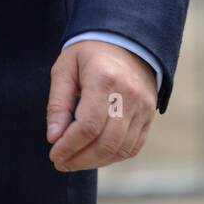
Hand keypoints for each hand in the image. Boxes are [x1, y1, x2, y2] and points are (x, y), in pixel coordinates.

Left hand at [46, 40, 157, 171]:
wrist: (125, 40)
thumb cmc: (89, 53)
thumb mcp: (65, 68)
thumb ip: (58, 103)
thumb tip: (53, 137)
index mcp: (104, 79)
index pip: (88, 127)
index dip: (69, 146)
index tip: (54, 155)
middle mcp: (128, 96)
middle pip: (106, 143)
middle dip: (80, 160)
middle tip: (61, 163)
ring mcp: (143, 107)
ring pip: (120, 149)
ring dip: (95, 162)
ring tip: (75, 161)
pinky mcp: (150, 115)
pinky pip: (133, 147)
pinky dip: (112, 156)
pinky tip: (95, 155)